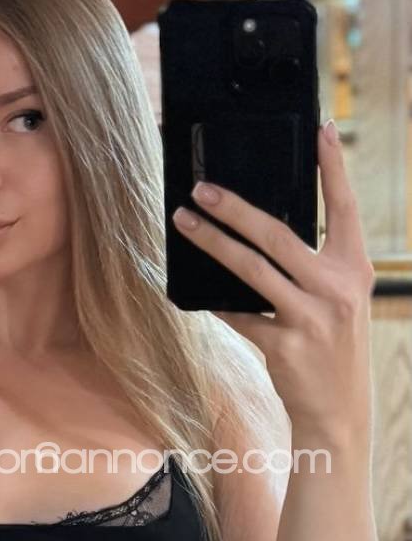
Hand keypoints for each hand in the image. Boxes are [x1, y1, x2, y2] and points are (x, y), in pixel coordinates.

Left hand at [171, 121, 375, 440]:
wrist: (337, 413)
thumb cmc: (332, 349)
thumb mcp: (339, 301)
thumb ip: (313, 267)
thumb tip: (261, 231)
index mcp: (355, 269)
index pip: (345, 207)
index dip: (334, 166)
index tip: (322, 128)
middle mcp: (337, 288)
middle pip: (279, 235)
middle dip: (236, 207)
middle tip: (203, 188)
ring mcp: (311, 317)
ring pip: (251, 269)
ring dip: (212, 243)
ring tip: (184, 222)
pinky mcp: (284, 345)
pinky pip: (239, 314)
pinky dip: (215, 303)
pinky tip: (193, 292)